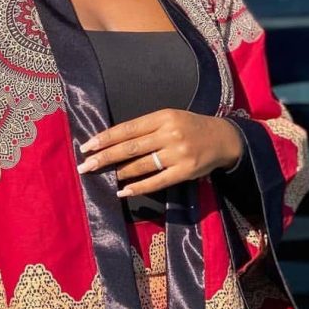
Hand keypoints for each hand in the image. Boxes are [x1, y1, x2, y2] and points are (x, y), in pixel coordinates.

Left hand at [76, 109, 243, 196]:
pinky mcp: (185, 172)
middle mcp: (169, 134)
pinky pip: (157, 182)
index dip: (105, 138)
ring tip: (101, 177)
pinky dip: (138, 187)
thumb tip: (113, 142)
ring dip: (118, 173)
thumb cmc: (189, 126)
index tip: (86, 146)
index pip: (127, 129)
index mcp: (163, 117)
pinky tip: (123, 191)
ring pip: (141, 165)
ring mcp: (178, 154)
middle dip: (104, 157)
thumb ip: (145, 128)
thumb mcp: (169, 118)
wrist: (223, 138)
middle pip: (130, 148)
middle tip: (85, 166)